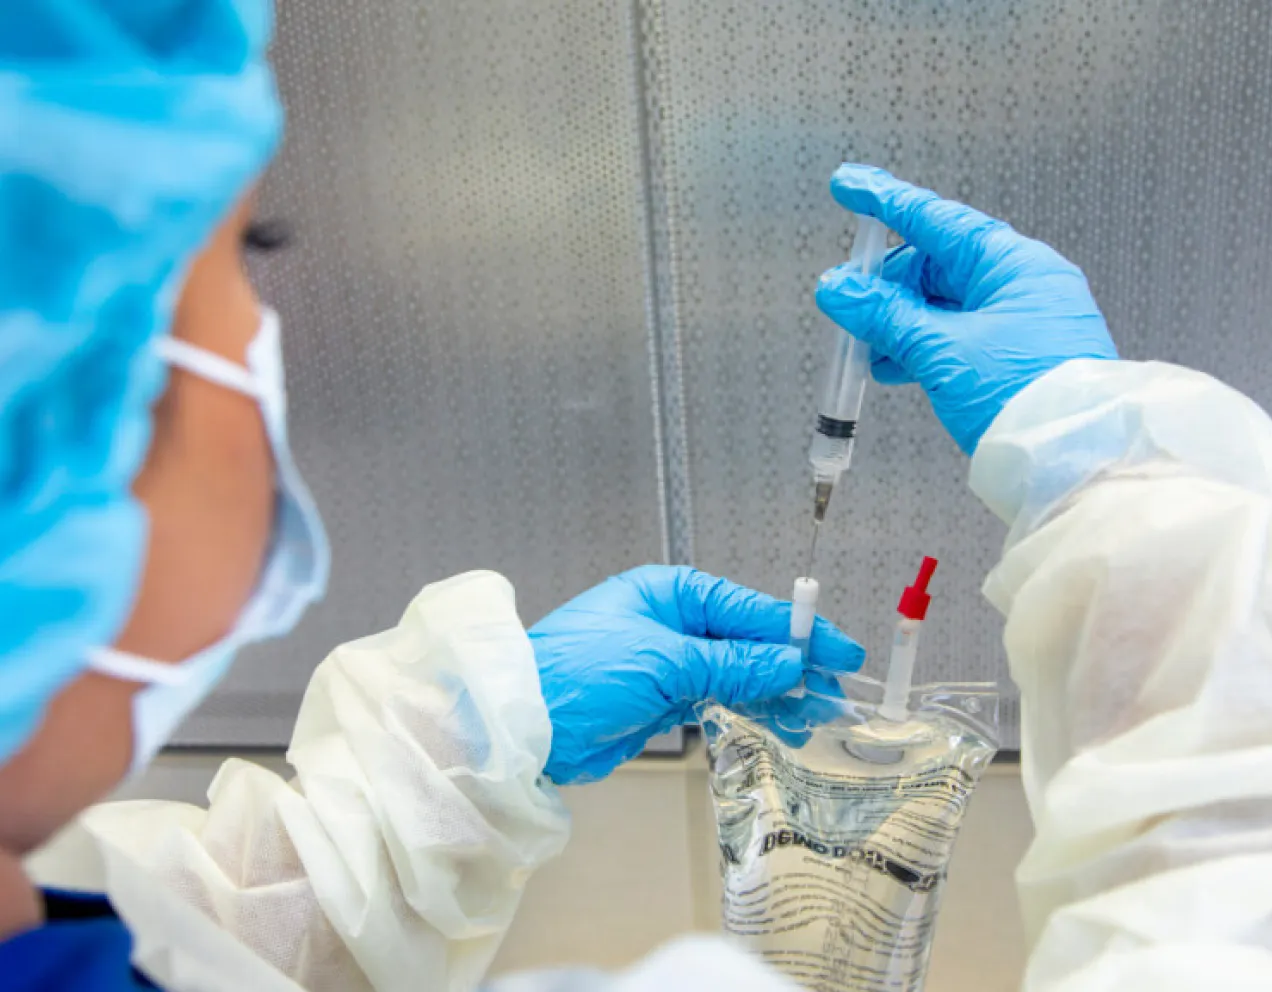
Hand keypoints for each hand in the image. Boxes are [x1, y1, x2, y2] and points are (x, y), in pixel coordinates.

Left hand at [529, 565, 863, 783]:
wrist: (525, 724)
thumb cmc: (581, 673)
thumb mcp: (664, 663)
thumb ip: (732, 665)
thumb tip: (789, 663)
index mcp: (671, 593)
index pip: (748, 608)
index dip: (798, 630)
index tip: (840, 649)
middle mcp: (673, 621)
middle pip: (748, 640)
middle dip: (792, 666)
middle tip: (835, 693)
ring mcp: (669, 659)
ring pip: (738, 672)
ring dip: (775, 692)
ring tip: (814, 716)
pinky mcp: (663, 696)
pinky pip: (719, 696)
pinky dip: (748, 707)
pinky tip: (777, 720)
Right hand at [815, 164, 1116, 453]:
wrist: (1074, 462)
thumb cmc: (1025, 397)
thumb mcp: (941, 350)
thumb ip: (885, 315)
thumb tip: (838, 288)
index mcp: (1012, 264)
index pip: (935, 219)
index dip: (886, 201)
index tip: (848, 185)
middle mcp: (1020, 284)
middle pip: (935, 265)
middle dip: (887, 285)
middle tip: (847, 306)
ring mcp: (1020, 321)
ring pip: (942, 305)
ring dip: (899, 322)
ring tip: (867, 348)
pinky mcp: (1014, 357)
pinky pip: (955, 335)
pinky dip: (921, 345)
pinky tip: (894, 365)